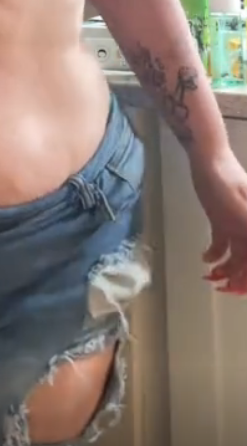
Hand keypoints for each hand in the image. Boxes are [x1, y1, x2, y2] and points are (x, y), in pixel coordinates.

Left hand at [190, 149, 246, 293]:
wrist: (208, 156)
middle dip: (239, 279)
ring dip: (225, 270)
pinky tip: (204, 258)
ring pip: (237, 257)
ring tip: (209, 276)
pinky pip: (223, 245)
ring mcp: (238, 225)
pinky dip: (214, 255)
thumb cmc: (224, 176)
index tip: (239, 290)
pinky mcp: (223, 221)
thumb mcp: (239, 203)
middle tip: (220, 287)